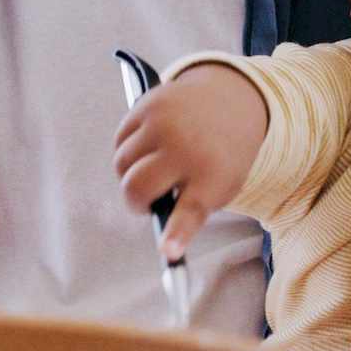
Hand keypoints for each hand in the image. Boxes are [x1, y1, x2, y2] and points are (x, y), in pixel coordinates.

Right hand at [111, 63, 268, 260]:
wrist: (230, 98)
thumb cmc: (222, 155)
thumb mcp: (221, 184)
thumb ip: (191, 207)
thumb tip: (159, 231)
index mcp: (213, 175)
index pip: (191, 210)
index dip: (175, 234)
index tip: (166, 251)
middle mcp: (187, 147)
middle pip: (137, 187)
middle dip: (134, 202)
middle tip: (145, 202)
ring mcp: (164, 123)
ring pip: (121, 164)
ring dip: (129, 175)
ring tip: (150, 170)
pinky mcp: (148, 105)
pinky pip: (119, 141)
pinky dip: (127, 151)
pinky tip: (146, 148)